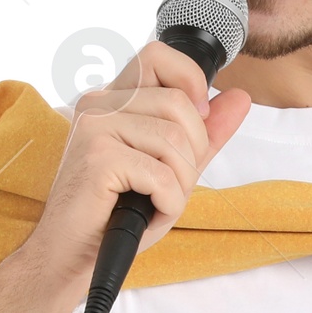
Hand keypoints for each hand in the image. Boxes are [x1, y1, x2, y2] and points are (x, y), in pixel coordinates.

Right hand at [22, 40, 250, 310]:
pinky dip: (168, 203)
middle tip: (169, 185)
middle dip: (192, 153)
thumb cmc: (115, 214)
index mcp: (112, 98)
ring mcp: (95, 127)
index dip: (190, 82)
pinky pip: (162, 175)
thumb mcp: (171, 169)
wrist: (70, 256)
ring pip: (176, 140)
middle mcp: (99, 103)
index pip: (158, 55)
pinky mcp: (98, 158)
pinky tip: (148, 213)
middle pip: (180, 104)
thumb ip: (205, 132)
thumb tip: (241, 97)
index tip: (194, 124)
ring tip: (155, 202)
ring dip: (180, 184)